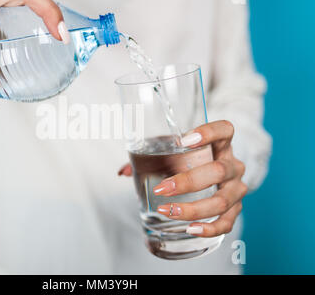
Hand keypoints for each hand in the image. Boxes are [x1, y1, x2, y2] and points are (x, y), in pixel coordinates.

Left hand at [118, 120, 246, 236]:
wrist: (214, 178)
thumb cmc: (190, 161)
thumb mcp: (173, 154)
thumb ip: (149, 158)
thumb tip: (123, 172)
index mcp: (221, 144)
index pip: (225, 130)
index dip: (209, 133)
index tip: (184, 140)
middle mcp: (233, 165)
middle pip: (219, 170)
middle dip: (188, 181)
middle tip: (161, 188)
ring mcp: (237, 188)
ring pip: (222, 200)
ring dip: (193, 209)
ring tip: (167, 211)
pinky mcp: (235, 209)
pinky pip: (227, 222)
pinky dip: (208, 228)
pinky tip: (190, 229)